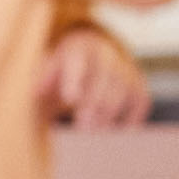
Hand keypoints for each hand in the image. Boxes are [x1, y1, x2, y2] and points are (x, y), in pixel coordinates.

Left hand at [37, 26, 151, 133]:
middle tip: (83, 126)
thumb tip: (37, 91)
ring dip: (110, 112)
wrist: (92, 52)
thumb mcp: (48, 66)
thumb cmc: (63, 66)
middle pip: (103, 78)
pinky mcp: (138, 82)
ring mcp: (125, 67)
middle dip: (94, 103)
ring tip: (96, 131)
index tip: (70, 99)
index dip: (75, 79)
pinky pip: (141, 99)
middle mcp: (106, 54)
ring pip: (122, 90)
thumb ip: (42, 78)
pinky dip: (133, 115)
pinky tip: (122, 131)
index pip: (78, 62)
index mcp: (80, 47)